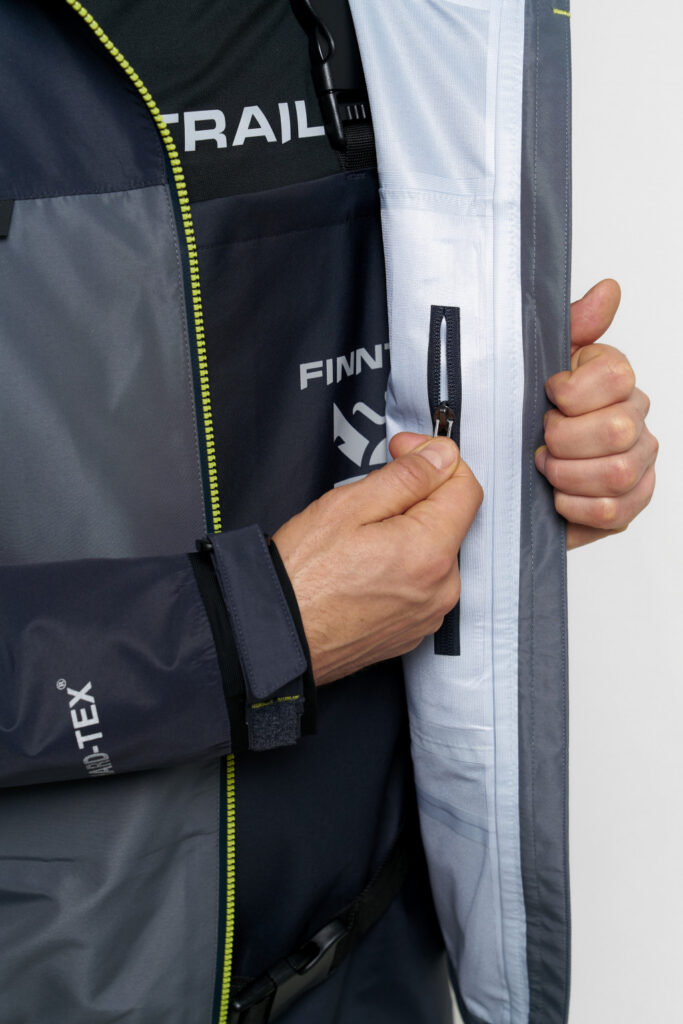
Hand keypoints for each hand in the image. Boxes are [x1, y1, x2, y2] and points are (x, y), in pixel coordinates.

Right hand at [273, 434, 482, 684]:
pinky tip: (362, 568)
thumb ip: (407, 477)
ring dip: (408, 534)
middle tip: (368, 497)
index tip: (404, 451)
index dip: (435, 458)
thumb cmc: (301, 577)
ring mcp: (428, 615)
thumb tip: (442, 456)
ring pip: (434, 553)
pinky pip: (420, 585)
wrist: (275, 639)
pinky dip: (400, 568)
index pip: (466, 488)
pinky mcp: (413, 631)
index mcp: (431, 552)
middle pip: (449, 521)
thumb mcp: (349, 506)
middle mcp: (442, 589)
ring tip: (358, 539)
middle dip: (417, 498)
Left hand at [535, 279, 657, 548]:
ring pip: (616, 473)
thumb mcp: (536, 366)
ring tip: (546, 470)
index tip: (549, 397)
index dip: (573, 393)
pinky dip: (574, 506)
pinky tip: (557, 496)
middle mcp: (634, 420)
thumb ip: (573, 326)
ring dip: (567, 474)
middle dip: (565, 440)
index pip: (616, 376)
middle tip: (542, 441)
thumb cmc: (526, 419)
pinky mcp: (629, 505)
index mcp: (614, 380)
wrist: (515, 478)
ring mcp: (637, 464)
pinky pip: (610, 510)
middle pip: (617, 430)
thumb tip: (608, 290)